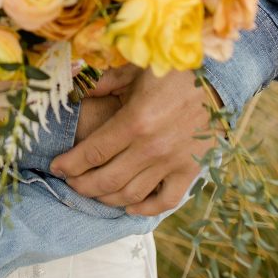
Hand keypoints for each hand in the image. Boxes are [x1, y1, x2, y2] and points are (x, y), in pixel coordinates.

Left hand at [51, 65, 219, 215]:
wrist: (220, 80)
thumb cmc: (174, 70)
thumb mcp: (137, 69)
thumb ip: (105, 82)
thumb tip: (79, 91)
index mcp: (135, 121)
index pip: (93, 152)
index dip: (71, 163)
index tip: (57, 166)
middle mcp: (151, 148)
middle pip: (107, 179)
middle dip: (82, 184)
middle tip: (70, 182)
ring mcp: (172, 162)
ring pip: (131, 194)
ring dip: (107, 198)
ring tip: (93, 192)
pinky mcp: (191, 171)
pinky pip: (165, 200)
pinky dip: (145, 209)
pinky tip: (130, 206)